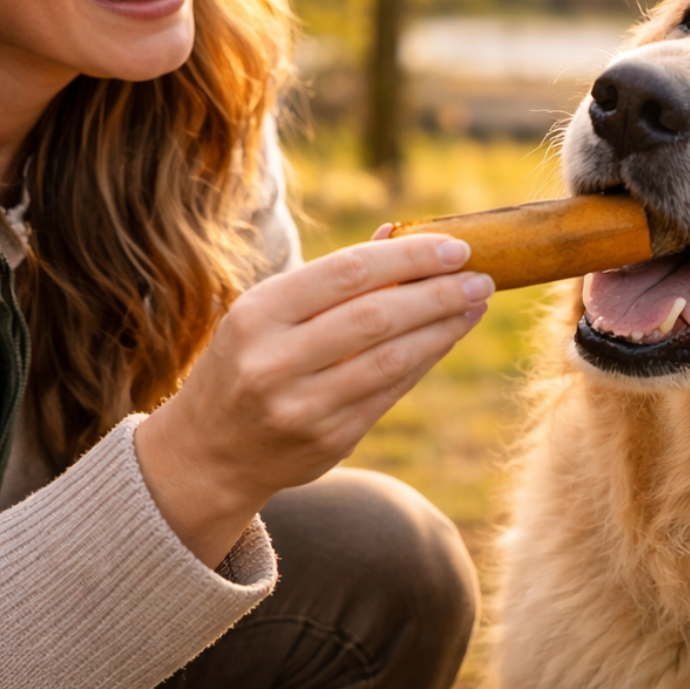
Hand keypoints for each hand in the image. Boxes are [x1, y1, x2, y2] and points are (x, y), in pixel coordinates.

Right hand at [134, 233, 490, 566]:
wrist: (208, 454)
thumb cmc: (247, 362)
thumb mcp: (268, 313)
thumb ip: (330, 279)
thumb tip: (397, 234)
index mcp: (258, 314)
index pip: (347, 272)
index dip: (408, 257)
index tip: (455, 247)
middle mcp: (276, 361)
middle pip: (376, 316)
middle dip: (438, 292)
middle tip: (481, 276)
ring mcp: (302, 406)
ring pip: (391, 358)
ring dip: (443, 328)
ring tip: (475, 304)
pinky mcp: (329, 441)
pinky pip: (391, 392)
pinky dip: (425, 360)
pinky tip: (447, 338)